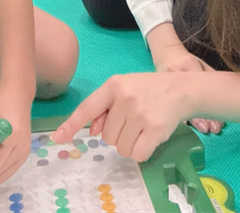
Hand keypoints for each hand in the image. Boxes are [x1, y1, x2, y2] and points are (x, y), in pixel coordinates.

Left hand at [52, 72, 191, 162]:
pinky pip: (137, 154)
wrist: (182, 89)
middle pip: (106, 137)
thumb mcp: (124, 89)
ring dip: (130, 143)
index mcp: (114, 85)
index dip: (70, 125)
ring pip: (121, 148)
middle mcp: (125, 98)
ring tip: (143, 126)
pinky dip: (142, 151)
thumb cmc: (148, 90)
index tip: (57, 138)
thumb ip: (105, 108)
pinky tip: (151, 136)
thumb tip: (90, 131)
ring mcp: (140, 114)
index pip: (87, 108)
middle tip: (133, 120)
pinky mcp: (155, 129)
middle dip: (118, 134)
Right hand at [151, 40, 223, 135]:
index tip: (219, 123)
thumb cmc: (186, 61)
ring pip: (179, 105)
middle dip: (202, 116)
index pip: (201, 87)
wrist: (165, 53)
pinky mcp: (158, 88)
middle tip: (212, 129)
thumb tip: (224, 101)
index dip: (210, 105)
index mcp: (188, 63)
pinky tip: (187, 125)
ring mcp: (164, 80)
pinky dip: (179, 117)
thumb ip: (211, 78)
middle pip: (189, 98)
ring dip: (192, 119)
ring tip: (204, 129)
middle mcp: (176, 71)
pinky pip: (169, 106)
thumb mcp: (200, 64)